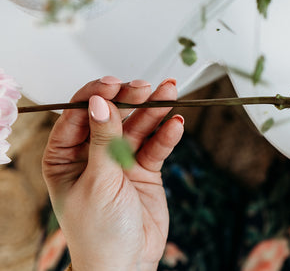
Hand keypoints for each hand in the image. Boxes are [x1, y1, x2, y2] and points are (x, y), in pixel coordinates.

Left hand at [42, 77, 183, 270]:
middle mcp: (93, 154)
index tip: (114, 85)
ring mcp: (121, 161)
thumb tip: (98, 102)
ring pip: (138, 127)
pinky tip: (175, 123)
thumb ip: (102, 141)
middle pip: (112, 116)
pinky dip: (166, 135)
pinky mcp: (145, 170)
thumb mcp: (98, 182)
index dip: (95, 96)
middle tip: (148, 87)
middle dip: (130, 100)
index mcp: (65, 157)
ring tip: (170, 93)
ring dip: (154, 110)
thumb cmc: (100, 232)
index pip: (78, 116)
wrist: (128, 263)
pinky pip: (156, 146)